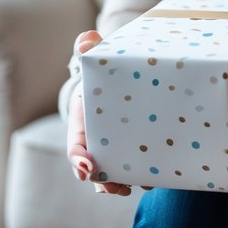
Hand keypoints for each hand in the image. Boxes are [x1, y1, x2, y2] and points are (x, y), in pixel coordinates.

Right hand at [67, 30, 131, 194]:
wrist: (117, 82)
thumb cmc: (101, 73)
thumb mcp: (94, 61)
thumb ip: (89, 48)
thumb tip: (87, 39)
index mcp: (82, 126)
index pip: (75, 148)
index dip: (79, 160)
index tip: (87, 167)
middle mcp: (95, 143)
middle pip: (93, 171)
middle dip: (101, 182)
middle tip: (115, 188)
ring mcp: (112, 150)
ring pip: (111, 175)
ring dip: (119, 184)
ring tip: (132, 186)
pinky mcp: (130, 151)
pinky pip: (131, 169)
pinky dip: (137, 177)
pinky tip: (152, 178)